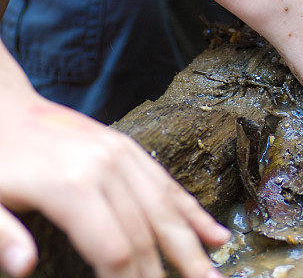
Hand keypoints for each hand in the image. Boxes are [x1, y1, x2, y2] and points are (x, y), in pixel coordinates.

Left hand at [0, 93, 229, 277]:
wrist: (5, 108)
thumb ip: (3, 235)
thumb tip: (24, 268)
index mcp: (71, 186)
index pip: (115, 249)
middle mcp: (107, 168)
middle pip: (148, 231)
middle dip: (169, 272)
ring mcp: (123, 154)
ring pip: (166, 207)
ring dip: (193, 246)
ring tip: (214, 276)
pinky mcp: (130, 148)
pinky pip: (167, 184)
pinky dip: (193, 212)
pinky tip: (215, 235)